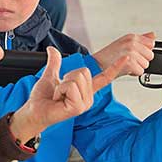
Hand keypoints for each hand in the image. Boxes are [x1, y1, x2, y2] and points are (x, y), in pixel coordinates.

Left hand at [9, 47, 128, 141]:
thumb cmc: (43, 99)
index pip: (104, 77)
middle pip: (83, 71)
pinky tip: (58, 100)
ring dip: (62, 84)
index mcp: (85, 90)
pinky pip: (71, 86)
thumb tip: (52, 50)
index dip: (115, 67)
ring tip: (58, 96)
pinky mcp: (79, 107)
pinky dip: (59, 90)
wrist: (34, 111)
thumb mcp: (50, 76)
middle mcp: (88, 97)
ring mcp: (85, 103)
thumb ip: (54, 62)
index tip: (127, 57)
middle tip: (59, 90)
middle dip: (67, 76)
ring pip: (76, 78)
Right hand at [92, 32, 155, 77]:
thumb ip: (141, 39)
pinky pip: (140, 71)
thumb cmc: (110, 55)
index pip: (151, 44)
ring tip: (126, 64)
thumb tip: (153, 35)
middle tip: (129, 60)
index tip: (135, 53)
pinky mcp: (130, 63)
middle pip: (150, 55)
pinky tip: (125, 69)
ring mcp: (131, 52)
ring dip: (137, 67)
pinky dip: (133, 73)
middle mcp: (132, 43)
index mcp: (132, 37)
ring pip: (146, 64)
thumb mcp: (125, 43)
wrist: (97, 64)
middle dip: (141, 60)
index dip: (144, 52)